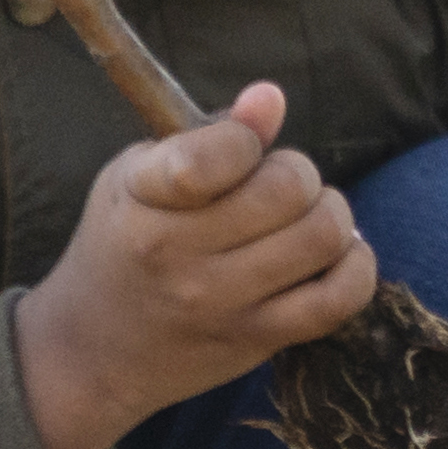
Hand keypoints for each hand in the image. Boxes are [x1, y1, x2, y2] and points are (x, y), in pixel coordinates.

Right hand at [11, 82, 375, 448]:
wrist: (93, 351)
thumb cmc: (122, 245)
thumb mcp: (138, 177)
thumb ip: (209, 135)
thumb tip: (271, 96)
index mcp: (143, 199)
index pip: (213, 157)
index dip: (245, 139)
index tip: (240, 149)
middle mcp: (178, 255)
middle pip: (289, 189)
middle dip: (298, 173)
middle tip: (281, 186)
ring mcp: (220, 303)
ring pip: (323, 237)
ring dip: (331, 215)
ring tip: (307, 217)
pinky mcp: (256, 339)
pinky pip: (338, 300)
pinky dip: (355, 268)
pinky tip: (335, 256)